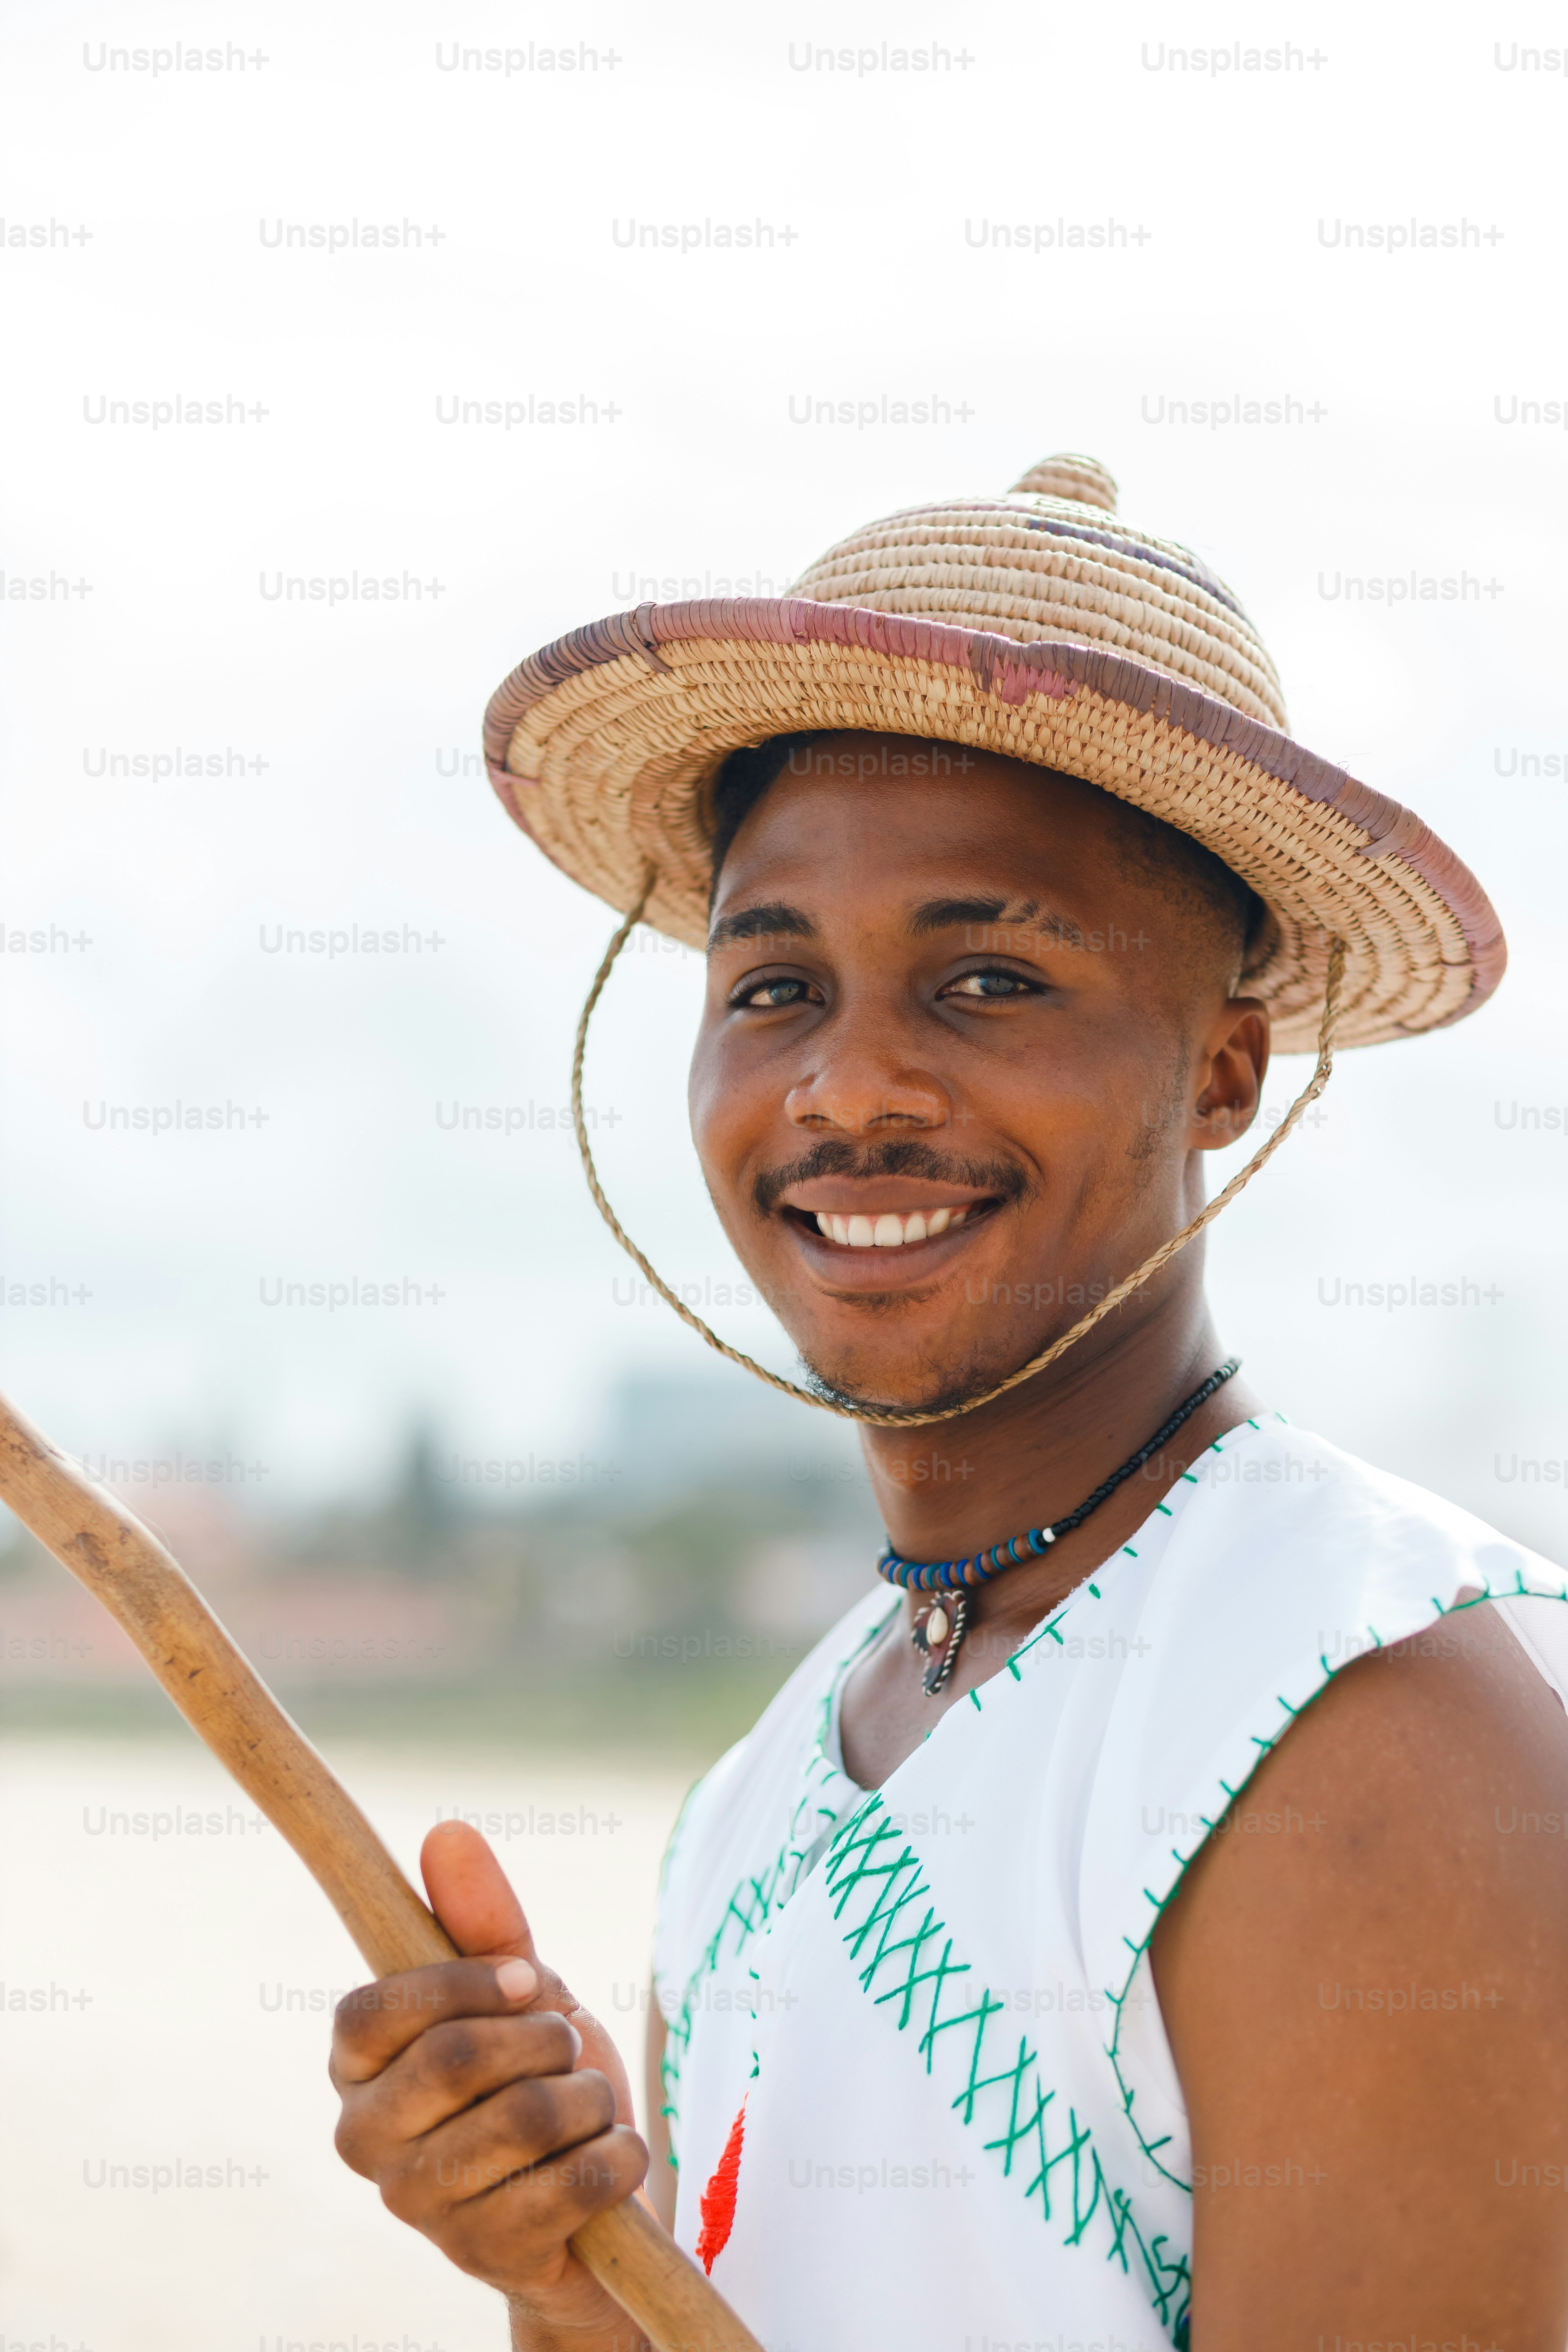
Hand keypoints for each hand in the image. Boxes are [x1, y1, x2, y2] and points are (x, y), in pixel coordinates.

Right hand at [330, 1820, 649, 2344]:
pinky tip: (607, 2158)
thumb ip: (481, 1919)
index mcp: (355, 2067)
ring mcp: (420, 2208)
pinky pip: (576, 2181)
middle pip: (454, 2058)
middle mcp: (366, 2141)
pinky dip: (618, 2154)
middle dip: (542, 2038)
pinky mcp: (487, 2257)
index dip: (460, 1984)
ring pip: (526, 2116)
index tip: (524, 1977)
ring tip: (584, 2104)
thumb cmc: (537, 2072)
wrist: (590, 2190)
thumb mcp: (519, 1989)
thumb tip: (447, 1831)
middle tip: (564, 2047)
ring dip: (587, 2097)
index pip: (374, 2009)